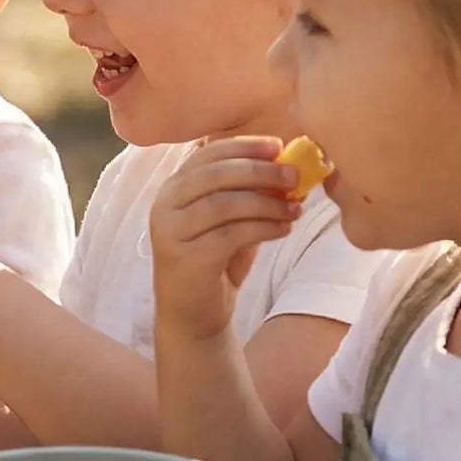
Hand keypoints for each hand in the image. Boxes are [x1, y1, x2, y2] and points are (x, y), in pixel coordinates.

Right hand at [150, 138, 298, 344]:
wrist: (193, 314)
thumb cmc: (215, 262)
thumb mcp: (229, 220)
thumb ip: (247, 194)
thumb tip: (287, 166)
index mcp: (173, 189)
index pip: (206, 154)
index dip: (243, 146)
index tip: (278, 145)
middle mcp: (165, 206)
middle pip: (214, 174)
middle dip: (259, 171)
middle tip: (294, 175)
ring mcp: (171, 232)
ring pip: (223, 203)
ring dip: (266, 202)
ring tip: (295, 208)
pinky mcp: (186, 258)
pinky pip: (231, 234)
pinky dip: (263, 227)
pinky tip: (283, 228)